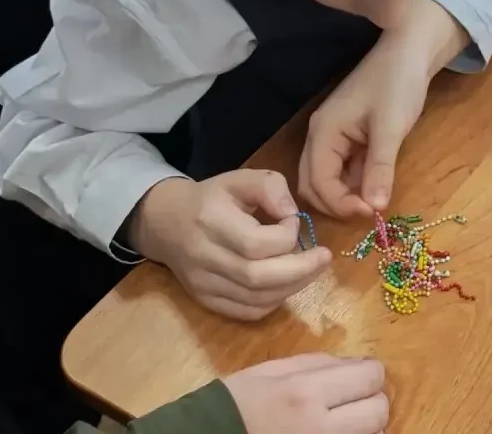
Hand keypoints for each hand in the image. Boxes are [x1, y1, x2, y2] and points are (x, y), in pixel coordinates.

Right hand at [128, 170, 330, 320]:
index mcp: (211, 221)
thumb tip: (292, 215)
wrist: (167, 222)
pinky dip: (273, 302)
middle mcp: (205, 258)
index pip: (256, 243)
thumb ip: (271, 187)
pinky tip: (288, 285)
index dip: (285, 236)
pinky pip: (246, 312)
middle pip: (257, 278)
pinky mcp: (206, 300)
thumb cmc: (211, 198)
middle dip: (300, 271)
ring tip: (312, 270)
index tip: (293, 221)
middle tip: (325, 258)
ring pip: (254, 300)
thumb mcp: (241, 178)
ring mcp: (203, 284)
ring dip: (292, 287)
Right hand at [222, 355, 387, 433]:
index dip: (368, 373)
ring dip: (364, 427)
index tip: (357, 376)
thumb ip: (318, 363)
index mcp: (306, 392)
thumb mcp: (272, 370)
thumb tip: (356, 363)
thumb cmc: (236, 403)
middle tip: (351, 400)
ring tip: (341, 421)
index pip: (371, 376)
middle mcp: (320, 428)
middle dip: (371, 401)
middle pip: (379, 411)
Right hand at [299, 0, 467, 218]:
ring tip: (374, 204)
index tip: (370, 214)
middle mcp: (321, 136)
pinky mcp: (350, 137)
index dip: (340, 204)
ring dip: (346, 196)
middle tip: (370, 214)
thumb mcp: (390, 128)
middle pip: (313, 184)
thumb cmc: (397, 83)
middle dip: (337, 204)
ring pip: (328, 179)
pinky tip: (375, 188)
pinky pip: (344, 169)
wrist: (411, 49)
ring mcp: (334, 136)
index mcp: (323, 132)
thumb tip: (375, 209)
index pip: (317, 182)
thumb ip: (380, 169)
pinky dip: (355, 183)